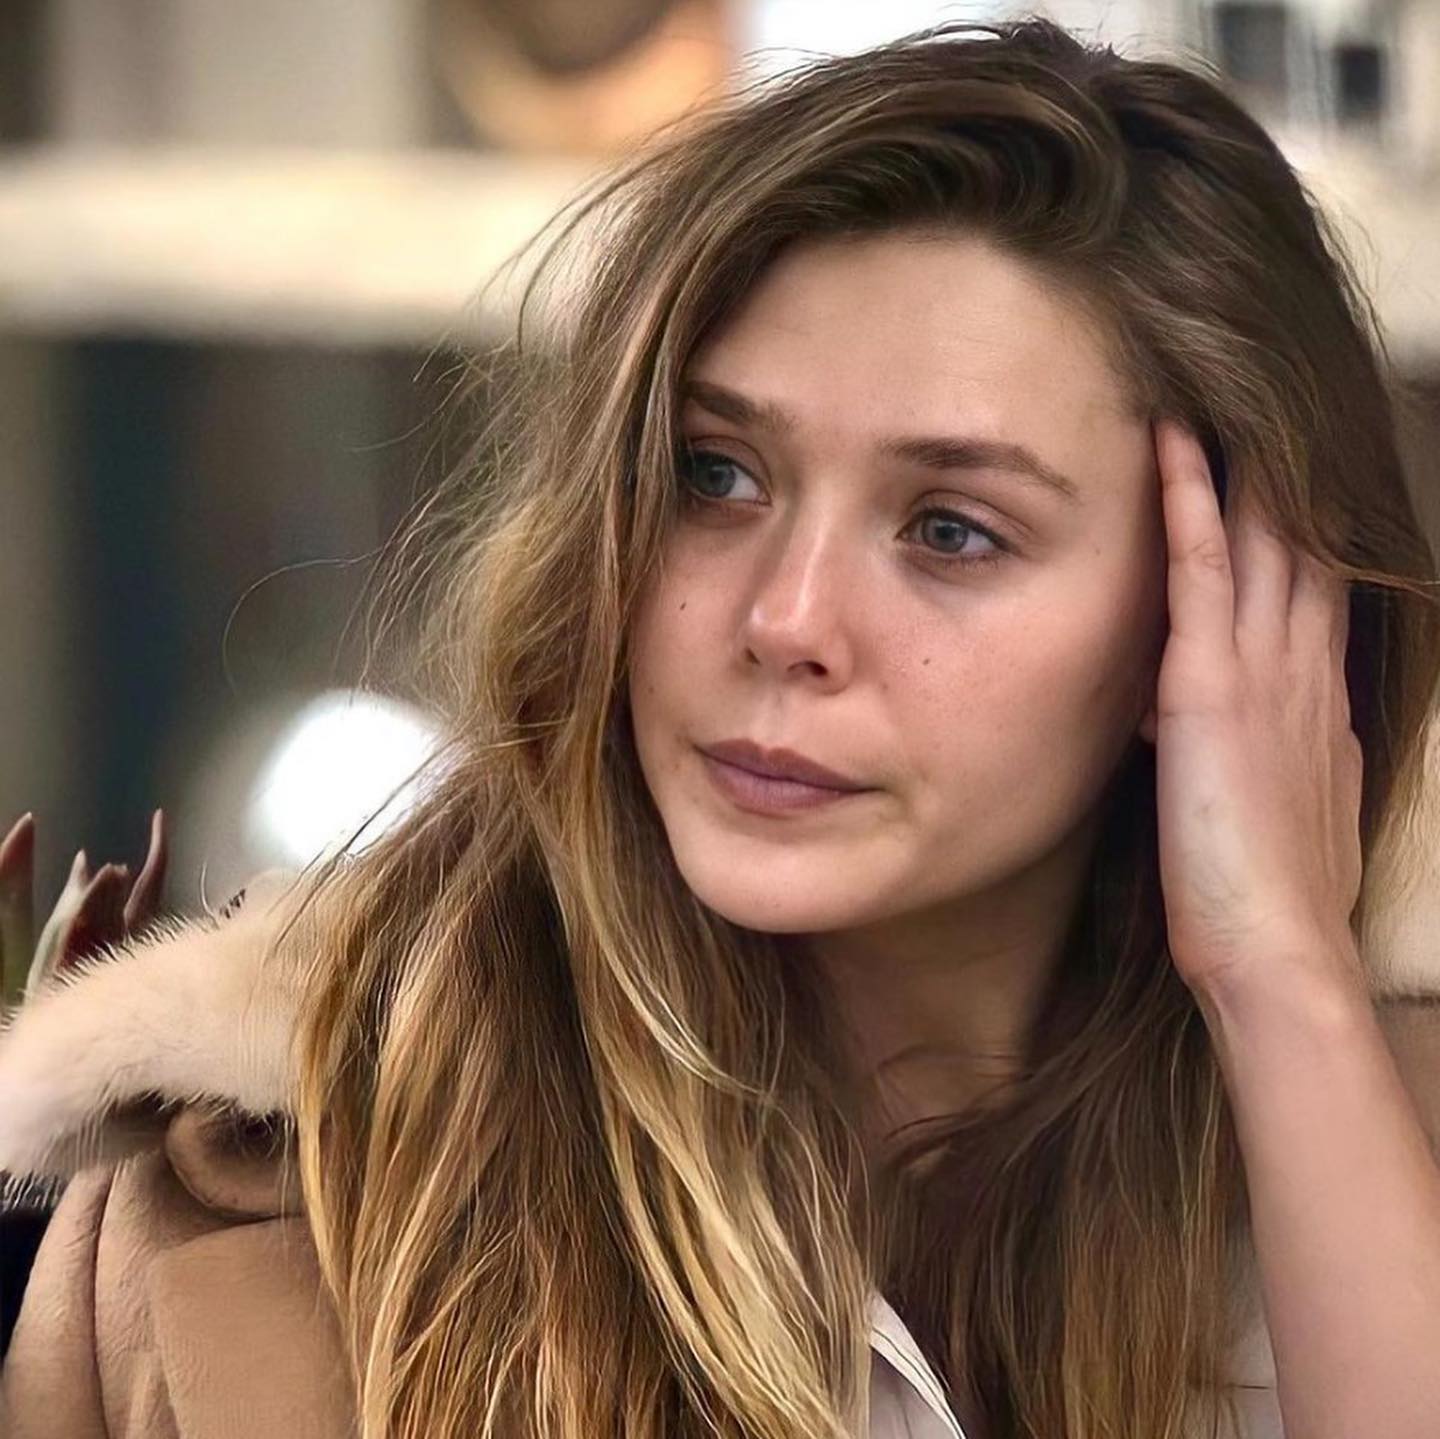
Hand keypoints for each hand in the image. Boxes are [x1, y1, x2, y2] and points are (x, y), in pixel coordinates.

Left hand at [1141, 420, 1363, 999]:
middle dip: (1284, 472)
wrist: (1275, 950)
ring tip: (1214, 389)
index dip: (1301, 521)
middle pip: (1301, 543)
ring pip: (1262, 538)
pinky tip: (1174, 448)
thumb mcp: (1281, 803)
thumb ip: (1269, 748)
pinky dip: (1192, 505)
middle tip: (1259, 398)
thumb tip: (1244, 722)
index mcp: (1318, 698)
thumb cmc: (1267, 892)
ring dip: (1241, 461)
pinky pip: (1204, 572)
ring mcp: (1264, 671)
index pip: (1314, 584)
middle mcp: (1304, 668)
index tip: (1281, 468)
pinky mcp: (1214, 686)